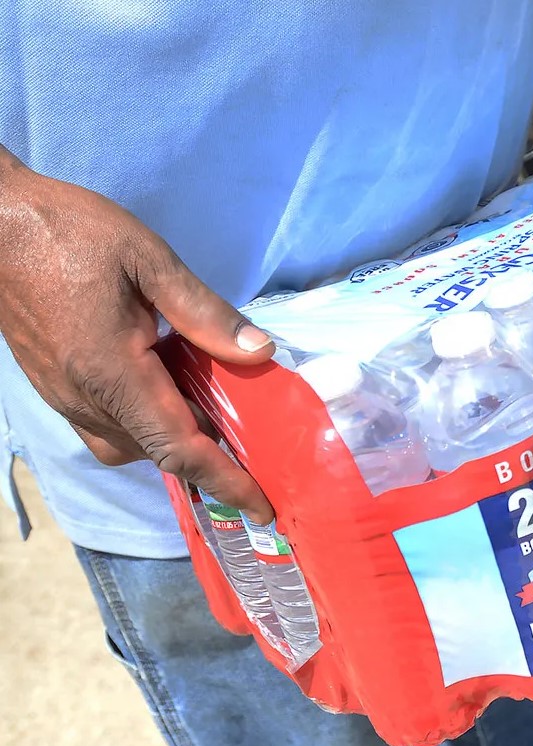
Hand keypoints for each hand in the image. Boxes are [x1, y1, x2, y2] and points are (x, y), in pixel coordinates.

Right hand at [0, 149, 275, 521]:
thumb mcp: (150, 260)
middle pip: (158, 453)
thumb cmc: (70, 232)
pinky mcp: (52, 384)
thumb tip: (260, 352)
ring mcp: (63, 396)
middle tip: (257, 449)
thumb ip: (205, 312)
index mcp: (112, 373)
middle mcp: (84, 398)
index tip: (261, 507)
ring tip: (217, 413)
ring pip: (129, 446)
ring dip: (174, 441)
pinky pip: (105, 426)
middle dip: (209, 461)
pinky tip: (169, 390)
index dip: (225, 480)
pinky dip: (144, 425)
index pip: (179, 447)